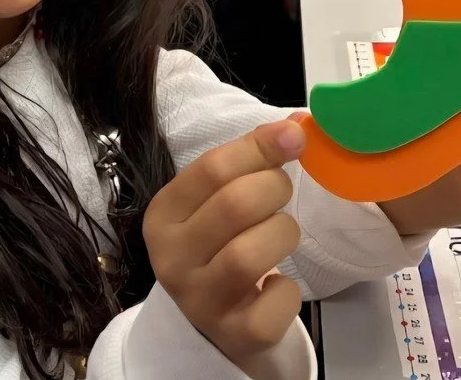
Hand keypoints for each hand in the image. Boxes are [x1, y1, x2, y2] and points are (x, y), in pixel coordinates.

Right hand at [145, 120, 305, 374]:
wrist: (213, 326)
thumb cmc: (219, 247)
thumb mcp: (216, 202)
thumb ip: (249, 160)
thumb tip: (297, 124)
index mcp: (163, 215)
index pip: (212, 168)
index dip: (260, 146)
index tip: (295, 137)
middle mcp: (171, 258)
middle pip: (235, 205)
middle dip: (274, 188)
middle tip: (280, 195)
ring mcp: (199, 301)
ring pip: (251, 254)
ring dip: (282, 234)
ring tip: (279, 235)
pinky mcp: (234, 335)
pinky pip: (275, 302)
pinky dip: (288, 291)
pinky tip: (277, 285)